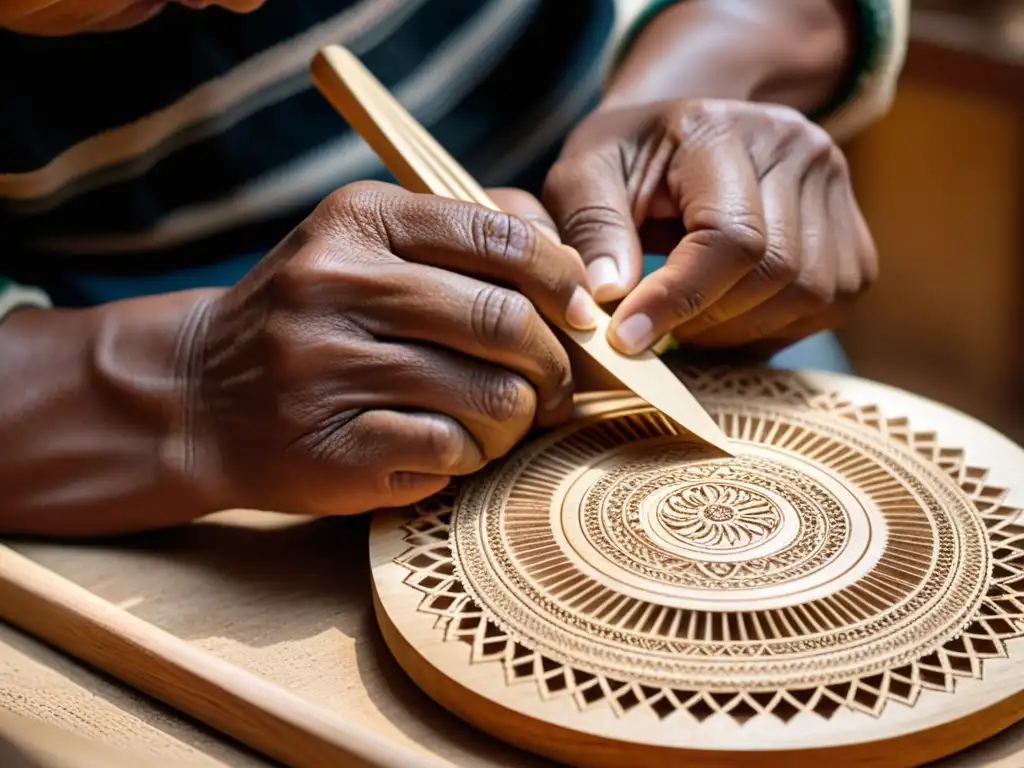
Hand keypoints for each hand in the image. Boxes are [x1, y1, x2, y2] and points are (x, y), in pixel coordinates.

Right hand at [186, 182, 596, 516]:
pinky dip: (472, 454)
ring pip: (491, 396)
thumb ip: (463, 237)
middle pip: (505, 323)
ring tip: (502, 418)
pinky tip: (451, 447)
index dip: (563, 280)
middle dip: (554, 362)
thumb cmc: (311, 317)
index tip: (584, 313)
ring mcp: (331, 370)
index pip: (500, 238)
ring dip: (518, 416)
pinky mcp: (335, 448)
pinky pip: (453, 450)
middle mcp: (338, 286)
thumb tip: (573, 266)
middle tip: (556, 383)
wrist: (201, 394)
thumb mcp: (366, 247)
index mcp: (358, 220)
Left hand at [542, 99, 876, 356]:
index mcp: (724, 128)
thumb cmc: (625, 161)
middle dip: (705, 319)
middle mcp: (796, 147)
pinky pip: (828, 304)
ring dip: (738, 330)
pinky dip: (772, 329)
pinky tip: (726, 318)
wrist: (679, 136)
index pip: (727, 234)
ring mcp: (835, 186)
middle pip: (775, 270)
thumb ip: (591, 228)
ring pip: (809, 294)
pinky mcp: (852, 231)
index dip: (679, 298)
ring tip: (686, 324)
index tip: (626, 338)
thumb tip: (608, 294)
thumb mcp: (581, 176)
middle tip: (652, 329)